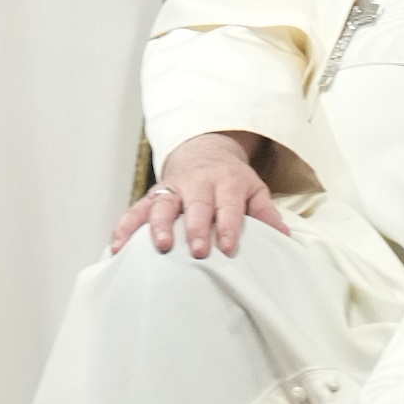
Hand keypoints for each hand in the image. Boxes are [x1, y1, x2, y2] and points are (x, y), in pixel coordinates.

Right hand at [109, 131, 289, 258]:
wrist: (204, 152)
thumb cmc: (231, 180)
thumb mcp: (254, 189)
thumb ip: (266, 212)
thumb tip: (286, 237)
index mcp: (225, 182)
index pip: (228, 204)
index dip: (228, 225)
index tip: (228, 247)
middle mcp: (197, 184)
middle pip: (196, 205)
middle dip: (195, 227)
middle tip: (196, 250)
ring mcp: (173, 189)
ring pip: (163, 205)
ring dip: (160, 225)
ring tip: (159, 245)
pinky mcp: (153, 196)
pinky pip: (136, 210)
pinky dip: (125, 226)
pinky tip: (117, 246)